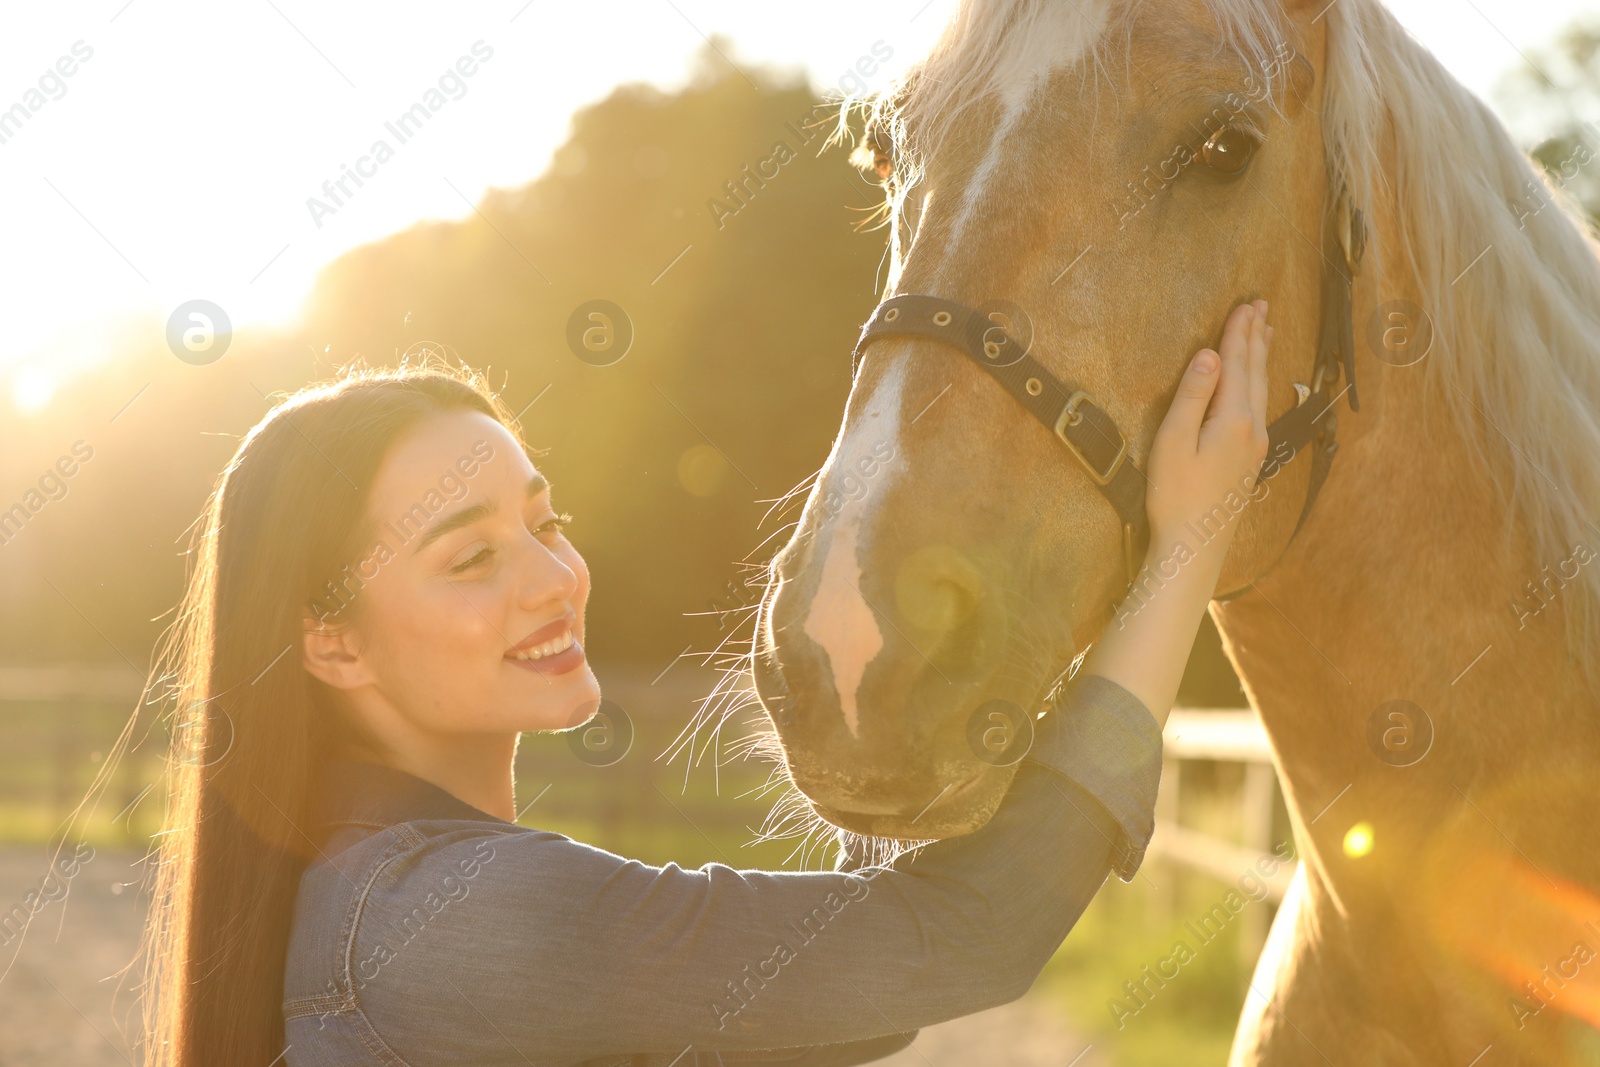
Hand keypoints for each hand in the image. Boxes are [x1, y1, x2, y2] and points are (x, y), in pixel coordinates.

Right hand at [1145, 300, 1271, 554]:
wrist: (1195, 546)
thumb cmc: (1174, 496)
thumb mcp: (1173, 442)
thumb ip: (1192, 396)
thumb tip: (1210, 356)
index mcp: (1232, 420)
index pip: (1235, 365)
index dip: (1237, 334)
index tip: (1243, 305)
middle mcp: (1252, 428)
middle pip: (1255, 373)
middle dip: (1256, 337)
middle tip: (1261, 305)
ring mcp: (1254, 445)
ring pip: (1261, 389)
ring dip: (1262, 357)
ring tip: (1267, 331)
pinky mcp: (1248, 460)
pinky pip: (1260, 406)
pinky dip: (1259, 382)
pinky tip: (1257, 383)